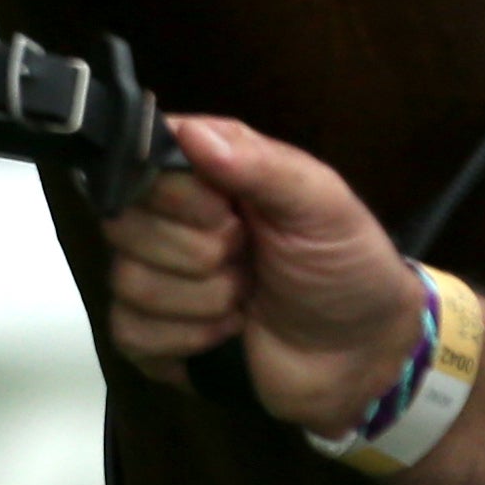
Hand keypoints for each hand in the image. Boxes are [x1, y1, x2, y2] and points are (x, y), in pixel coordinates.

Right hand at [101, 114, 429, 434]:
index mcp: (209, 171)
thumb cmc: (344, 263)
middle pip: (126, 223)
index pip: (143, 160)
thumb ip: (262, 164)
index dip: (178, 193)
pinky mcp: (151, 338)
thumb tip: (189, 131)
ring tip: (247, 298)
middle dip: (201, 252)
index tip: (226, 212)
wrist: (358, 354)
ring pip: (128, 281)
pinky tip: (225, 335)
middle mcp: (171, 220)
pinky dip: (186, 339)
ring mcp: (156, 279)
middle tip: (250, 257)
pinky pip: (129, 332)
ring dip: (203, 300)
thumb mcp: (321, 204)